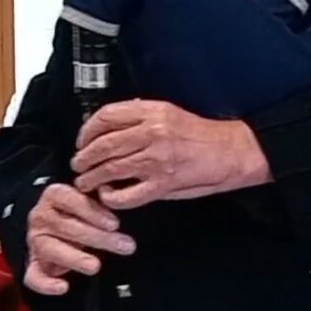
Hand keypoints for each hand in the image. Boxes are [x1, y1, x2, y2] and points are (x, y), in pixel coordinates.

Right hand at [25, 183, 135, 295]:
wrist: (58, 219)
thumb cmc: (83, 208)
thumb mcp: (93, 197)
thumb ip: (103, 199)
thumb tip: (123, 203)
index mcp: (54, 194)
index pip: (71, 199)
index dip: (93, 212)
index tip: (115, 224)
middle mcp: (40, 216)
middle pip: (66, 227)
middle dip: (98, 238)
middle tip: (124, 246)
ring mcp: (35, 240)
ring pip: (51, 249)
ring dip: (75, 259)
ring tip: (96, 266)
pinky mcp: (33, 263)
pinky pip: (33, 276)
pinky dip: (46, 284)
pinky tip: (64, 287)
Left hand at [71, 100, 271, 209]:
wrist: (232, 152)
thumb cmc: (203, 135)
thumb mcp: (171, 113)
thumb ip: (142, 117)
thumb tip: (113, 124)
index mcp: (153, 112)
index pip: (106, 116)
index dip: (87, 130)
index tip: (83, 140)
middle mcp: (152, 133)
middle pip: (103, 144)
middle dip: (84, 157)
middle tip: (79, 164)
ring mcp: (157, 161)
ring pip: (110, 169)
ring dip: (92, 178)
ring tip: (87, 182)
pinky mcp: (162, 185)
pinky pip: (127, 195)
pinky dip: (112, 197)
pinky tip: (108, 196)